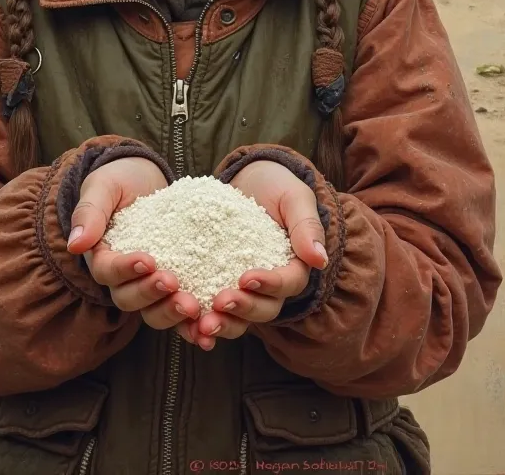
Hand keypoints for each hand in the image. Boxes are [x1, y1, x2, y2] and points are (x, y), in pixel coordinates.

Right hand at [66, 157, 200, 327]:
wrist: (145, 179)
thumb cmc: (119, 181)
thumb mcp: (103, 187)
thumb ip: (89, 212)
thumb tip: (75, 244)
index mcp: (102, 257)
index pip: (108, 271)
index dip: (126, 270)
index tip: (148, 260)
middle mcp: (123, 279)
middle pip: (129, 299)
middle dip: (150, 294)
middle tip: (173, 283)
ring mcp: (148, 286)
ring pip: (154, 312)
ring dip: (171, 313)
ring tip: (193, 305)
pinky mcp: (175, 288)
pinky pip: (180, 311)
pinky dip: (193, 323)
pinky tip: (210, 325)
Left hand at [179, 160, 326, 350]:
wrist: (249, 180)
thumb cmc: (276, 186)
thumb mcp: (294, 198)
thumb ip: (306, 225)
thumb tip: (319, 259)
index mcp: (293, 266)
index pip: (288, 283)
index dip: (270, 285)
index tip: (247, 278)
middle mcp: (270, 286)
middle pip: (264, 309)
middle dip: (243, 309)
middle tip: (220, 302)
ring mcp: (244, 289)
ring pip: (238, 318)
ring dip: (222, 323)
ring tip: (201, 322)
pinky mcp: (217, 285)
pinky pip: (211, 309)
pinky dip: (199, 321)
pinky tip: (185, 322)